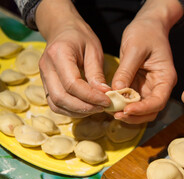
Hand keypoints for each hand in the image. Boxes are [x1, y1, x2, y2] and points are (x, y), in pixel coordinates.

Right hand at [36, 0, 110, 117]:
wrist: (62, 29)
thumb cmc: (80, 37)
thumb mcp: (94, 50)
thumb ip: (97, 73)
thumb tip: (104, 94)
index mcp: (58, 54)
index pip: (72, 83)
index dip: (91, 96)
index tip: (107, 101)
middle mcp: (46, 67)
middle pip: (61, 97)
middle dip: (84, 107)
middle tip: (103, 108)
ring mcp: (43, 77)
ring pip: (56, 104)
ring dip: (77, 111)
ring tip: (96, 109)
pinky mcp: (45, 85)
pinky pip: (55, 104)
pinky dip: (70, 110)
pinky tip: (86, 108)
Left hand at [110, 0, 182, 123]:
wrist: (148, 25)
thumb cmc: (145, 32)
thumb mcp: (135, 48)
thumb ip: (126, 70)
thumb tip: (117, 90)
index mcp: (166, 78)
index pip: (158, 101)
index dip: (143, 109)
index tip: (126, 110)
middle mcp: (160, 86)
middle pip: (151, 111)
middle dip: (135, 116)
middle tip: (115, 115)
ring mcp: (150, 88)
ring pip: (142, 110)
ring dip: (128, 114)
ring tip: (111, 111)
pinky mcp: (139, 86)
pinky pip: (133, 102)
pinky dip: (123, 105)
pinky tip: (111, 104)